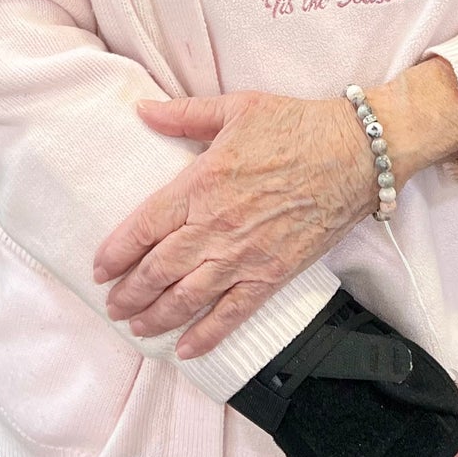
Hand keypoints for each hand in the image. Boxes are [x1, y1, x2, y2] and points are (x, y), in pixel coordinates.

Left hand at [92, 91, 375, 358]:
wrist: (357, 154)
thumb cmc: (297, 125)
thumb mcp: (236, 107)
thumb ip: (184, 114)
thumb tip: (141, 108)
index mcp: (201, 183)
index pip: (144, 226)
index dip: (117, 251)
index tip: (100, 267)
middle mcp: (216, 226)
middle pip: (158, 269)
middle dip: (130, 292)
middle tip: (112, 306)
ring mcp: (244, 255)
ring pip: (187, 297)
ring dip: (156, 316)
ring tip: (137, 327)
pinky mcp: (273, 274)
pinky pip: (233, 313)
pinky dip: (207, 334)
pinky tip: (187, 349)